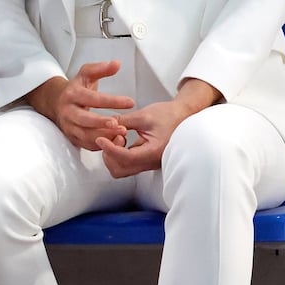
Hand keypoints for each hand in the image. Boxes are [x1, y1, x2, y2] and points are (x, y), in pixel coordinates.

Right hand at [29, 61, 132, 150]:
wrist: (56, 102)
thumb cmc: (76, 88)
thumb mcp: (86, 74)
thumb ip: (101, 69)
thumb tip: (116, 64)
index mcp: (72, 94)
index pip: (92, 98)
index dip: (112, 101)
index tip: (131, 102)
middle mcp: (68, 111)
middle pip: (84, 119)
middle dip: (102, 123)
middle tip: (120, 125)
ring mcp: (68, 126)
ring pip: (85, 135)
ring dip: (103, 136)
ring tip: (121, 133)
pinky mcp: (72, 137)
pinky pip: (86, 144)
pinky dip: (100, 144)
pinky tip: (114, 140)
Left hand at [95, 79, 221, 177]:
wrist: (184, 117)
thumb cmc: (169, 115)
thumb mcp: (144, 115)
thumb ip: (122, 121)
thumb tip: (104, 124)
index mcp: (154, 151)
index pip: (126, 158)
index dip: (109, 149)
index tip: (100, 138)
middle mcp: (151, 162)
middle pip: (120, 169)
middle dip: (109, 154)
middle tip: (113, 136)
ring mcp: (148, 163)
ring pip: (121, 169)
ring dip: (113, 154)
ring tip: (119, 136)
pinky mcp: (145, 160)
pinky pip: (126, 164)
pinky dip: (117, 154)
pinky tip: (121, 138)